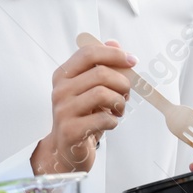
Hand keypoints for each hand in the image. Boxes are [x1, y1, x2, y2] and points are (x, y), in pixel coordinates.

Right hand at [31, 38, 136, 173]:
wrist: (65, 149)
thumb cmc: (81, 115)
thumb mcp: (89, 88)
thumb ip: (100, 64)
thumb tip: (114, 43)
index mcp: (63, 75)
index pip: (88, 53)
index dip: (114, 54)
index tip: (132, 61)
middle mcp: (60, 90)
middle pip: (101, 73)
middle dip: (122, 83)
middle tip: (126, 94)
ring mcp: (63, 110)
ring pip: (104, 94)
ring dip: (120, 102)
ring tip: (118, 109)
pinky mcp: (71, 130)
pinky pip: (104, 118)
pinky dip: (114, 121)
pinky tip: (110, 122)